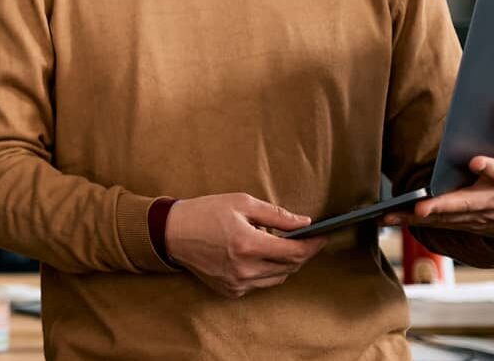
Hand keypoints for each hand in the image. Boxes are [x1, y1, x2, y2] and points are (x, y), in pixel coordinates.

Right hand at [165, 193, 328, 297]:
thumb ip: (276, 215)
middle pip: (289, 267)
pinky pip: (259, 284)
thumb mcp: (241, 203)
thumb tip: (304, 223)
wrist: (171, 233)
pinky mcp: (230, 290)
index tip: (321, 237)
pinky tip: (254, 257)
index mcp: (248, 244)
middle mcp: (244, 268)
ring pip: (277, 278)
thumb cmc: (205, 212)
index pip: (294, 252)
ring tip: (274, 246)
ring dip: (283, 263)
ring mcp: (237, 283)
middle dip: (300, 253)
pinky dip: (264, 272)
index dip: (312, 245)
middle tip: (301, 239)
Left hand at [385, 105, 493, 239]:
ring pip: (446, 217)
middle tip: (422, 207)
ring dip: (418, 216)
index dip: (489, 168)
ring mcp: (477, 215)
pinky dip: (414, 222)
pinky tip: (391, 218)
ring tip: (392, 215)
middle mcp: (491, 200)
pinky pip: (437, 223)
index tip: (476, 162)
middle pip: (465, 203)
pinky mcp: (465, 222)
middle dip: (443, 205)